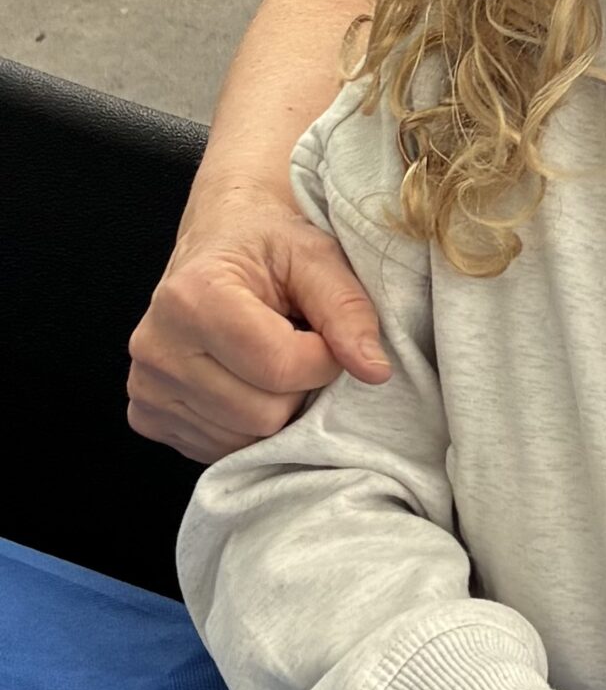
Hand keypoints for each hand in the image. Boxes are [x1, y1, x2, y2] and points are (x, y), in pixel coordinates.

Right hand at [127, 184, 390, 462]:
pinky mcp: (148, 416)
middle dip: (299, 386)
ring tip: (268, 357)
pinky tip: (243, 379)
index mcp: (193, 298)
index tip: (326, 334)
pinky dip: (246, 423)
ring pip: (244, 438)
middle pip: (263, 414)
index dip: (325, 359)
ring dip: (276, 406)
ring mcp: (146, 387)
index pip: (281, 368)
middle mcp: (157, 347)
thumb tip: (374, 371)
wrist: (218, 240)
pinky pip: (219, 450)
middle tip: (297, 344)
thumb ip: (348, 310)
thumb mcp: (316, 256)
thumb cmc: (268, 245)